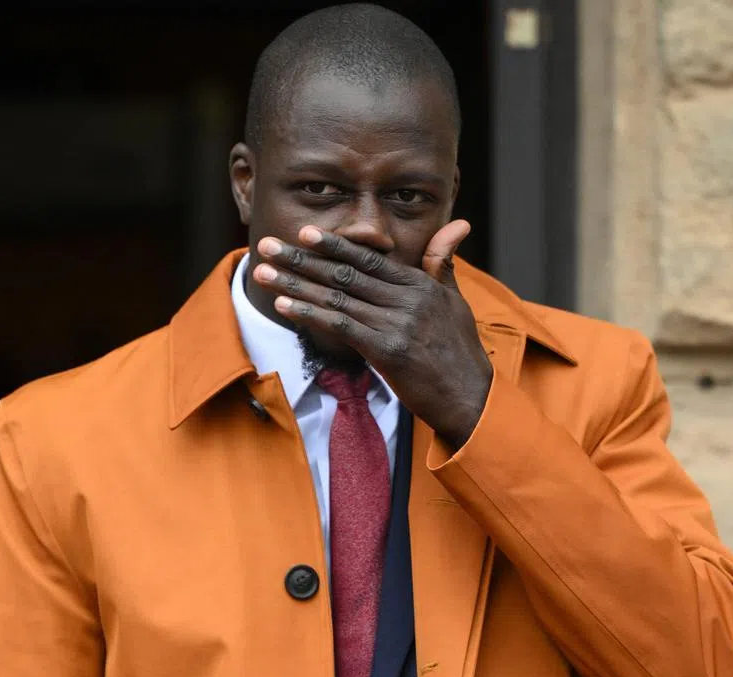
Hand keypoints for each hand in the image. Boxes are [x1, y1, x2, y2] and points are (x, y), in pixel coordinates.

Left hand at [254, 221, 493, 447]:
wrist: (470, 397)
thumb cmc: (460, 352)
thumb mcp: (456, 301)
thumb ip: (443, 264)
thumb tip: (457, 224)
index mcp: (420, 285)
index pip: (368, 258)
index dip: (333, 244)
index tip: (303, 233)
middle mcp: (407, 300)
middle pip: (344, 273)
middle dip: (301, 258)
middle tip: (266, 245)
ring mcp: (396, 324)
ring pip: (335, 297)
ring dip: (294, 283)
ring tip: (262, 272)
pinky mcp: (386, 351)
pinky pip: (339, 326)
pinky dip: (309, 313)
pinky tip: (284, 304)